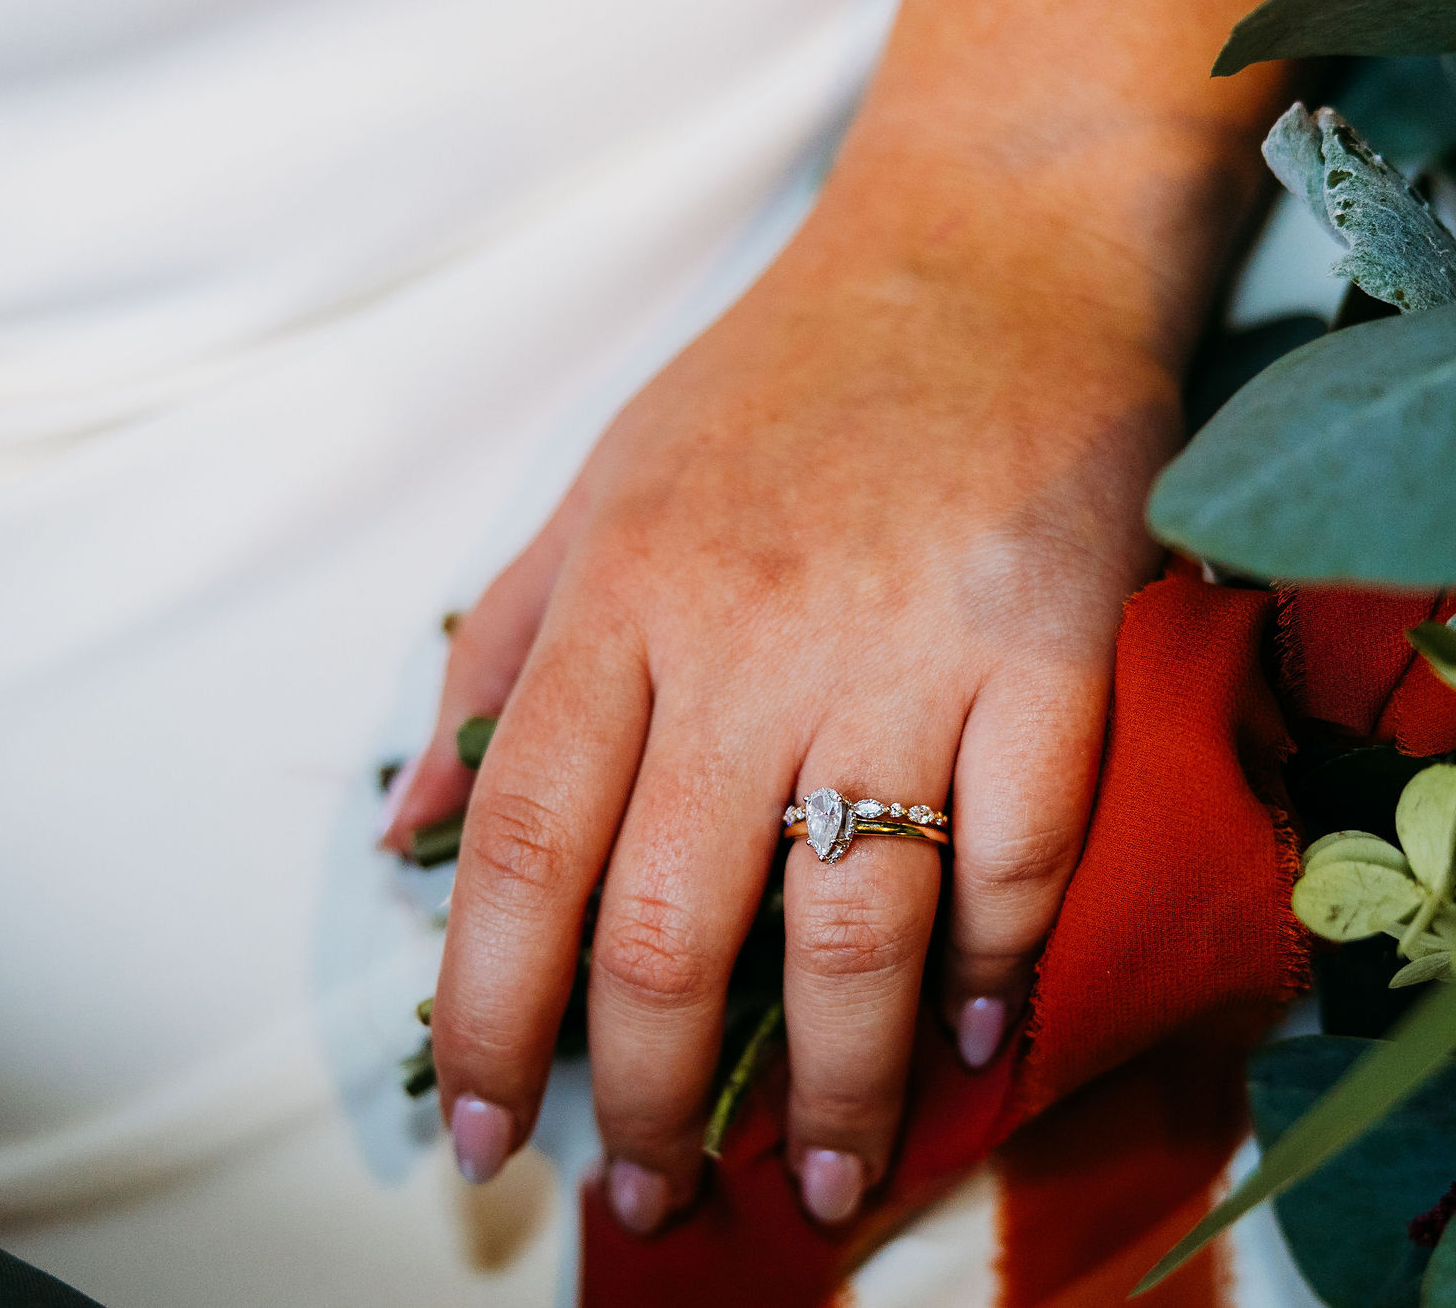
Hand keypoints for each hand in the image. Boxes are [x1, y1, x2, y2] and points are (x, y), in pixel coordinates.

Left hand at [379, 0, 1302, 1232]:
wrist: (991, 250)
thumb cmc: (790, 376)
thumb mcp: (602, 485)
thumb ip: (499, 654)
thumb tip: (406, 832)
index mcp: (624, 599)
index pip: (520, 850)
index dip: (489, 1013)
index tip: (486, 1127)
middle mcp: (749, 639)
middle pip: (671, 923)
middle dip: (651, 1096)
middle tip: (653, 1204)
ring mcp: (906, 648)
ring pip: (851, 922)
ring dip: (840, 1085)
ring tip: (830, 1183)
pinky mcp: (1049, 648)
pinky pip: (1021, 844)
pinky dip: (999, 957)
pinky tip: (978, 1032)